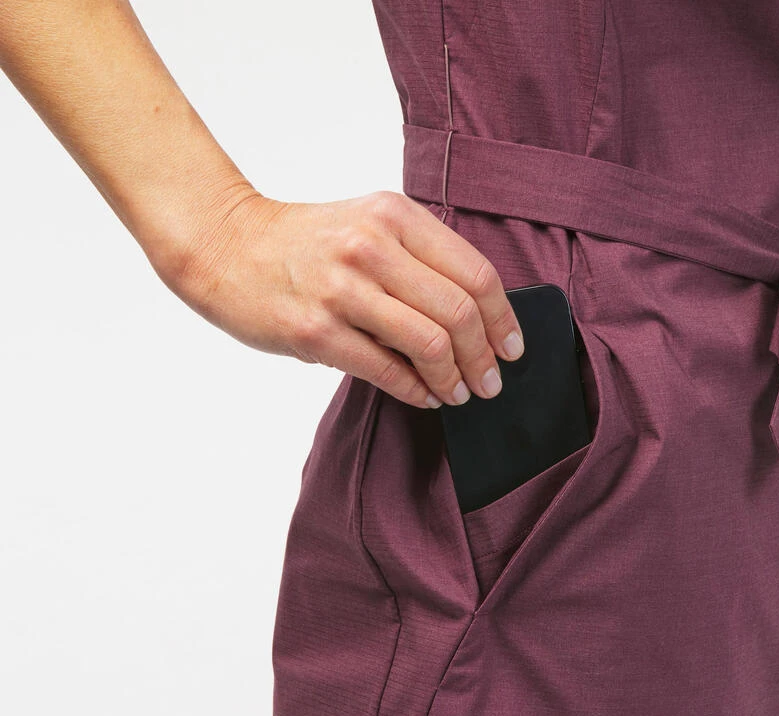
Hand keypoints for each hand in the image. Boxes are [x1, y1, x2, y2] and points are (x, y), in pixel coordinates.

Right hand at [165, 189, 525, 408]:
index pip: (475, 272)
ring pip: (430, 343)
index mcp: (395, 216)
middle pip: (460, 312)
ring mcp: (342, 289)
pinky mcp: (315, 330)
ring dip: (454, 379)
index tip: (512, 348)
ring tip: (459, 394)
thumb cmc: (304, 243)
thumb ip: (419, 261)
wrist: (227, 247)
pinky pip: (386, 370)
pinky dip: (416, 390)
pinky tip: (424, 396)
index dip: (504, 318)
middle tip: (490, 383)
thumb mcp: (368, 225)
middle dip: (484, 357)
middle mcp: (373, 247)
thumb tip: (472, 320)